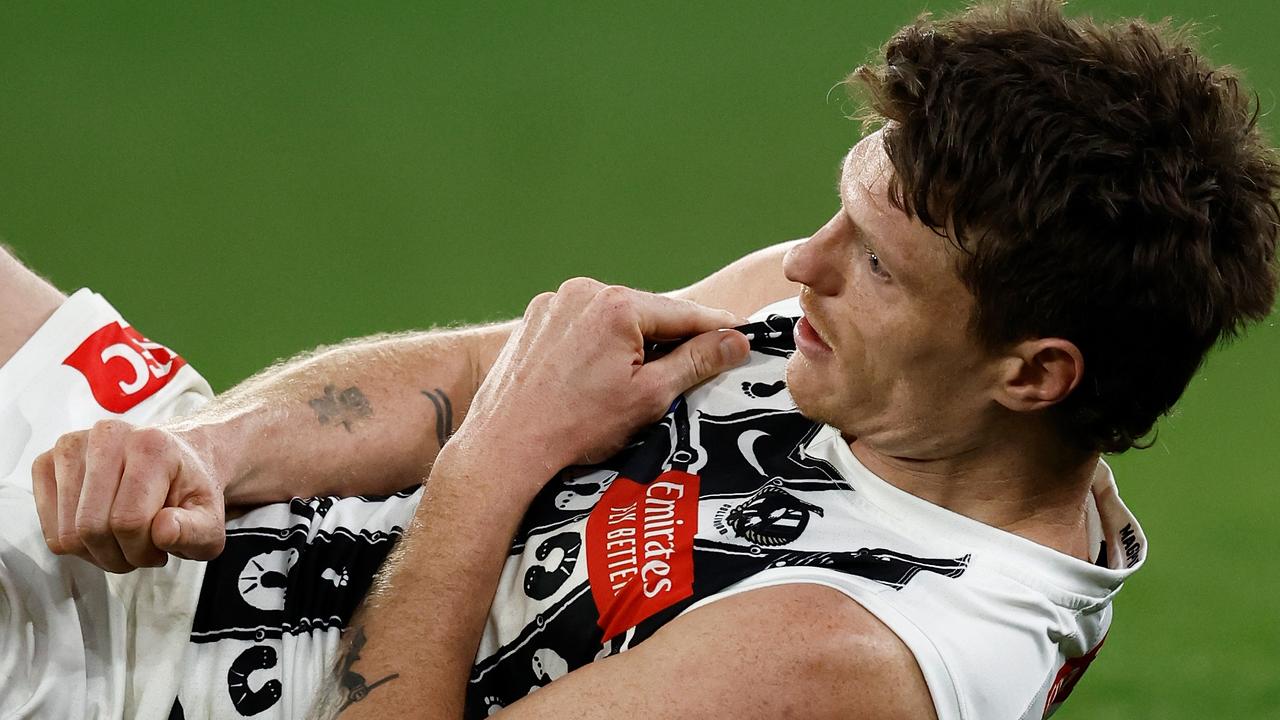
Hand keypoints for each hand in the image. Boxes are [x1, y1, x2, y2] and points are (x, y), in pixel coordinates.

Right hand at [31, 419, 226, 572]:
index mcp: (151, 446)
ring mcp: (72, 445)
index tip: (159, 551)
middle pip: (91, 528)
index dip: (142, 551)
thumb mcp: (210, 518)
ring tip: (123, 538)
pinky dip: (74, 541)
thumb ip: (195, 531)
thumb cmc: (188, 491)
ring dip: (96, 552)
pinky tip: (100, 527)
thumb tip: (163, 530)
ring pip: (66, 533)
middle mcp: (107, 436)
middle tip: (140, 550)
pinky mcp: (47, 461)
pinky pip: (48, 526)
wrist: (174, 461)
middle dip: (118, 555)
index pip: (128, 521)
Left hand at [449, 278, 749, 489]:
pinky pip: (581, 325)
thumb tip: (735, 340)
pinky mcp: (534, 320)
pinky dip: (597, 344)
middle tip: (695, 367)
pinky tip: (596, 378)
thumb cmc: (575, 426)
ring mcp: (554, 303)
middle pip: (647, 313)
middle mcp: (583, 292)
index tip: (743, 334)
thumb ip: (697, 362)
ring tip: (638, 381)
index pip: (684, 313)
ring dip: (632, 341)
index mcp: (617, 306)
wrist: (506, 445)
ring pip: (613, 318)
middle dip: (670, 339)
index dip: (717, 328)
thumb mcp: (650, 396)